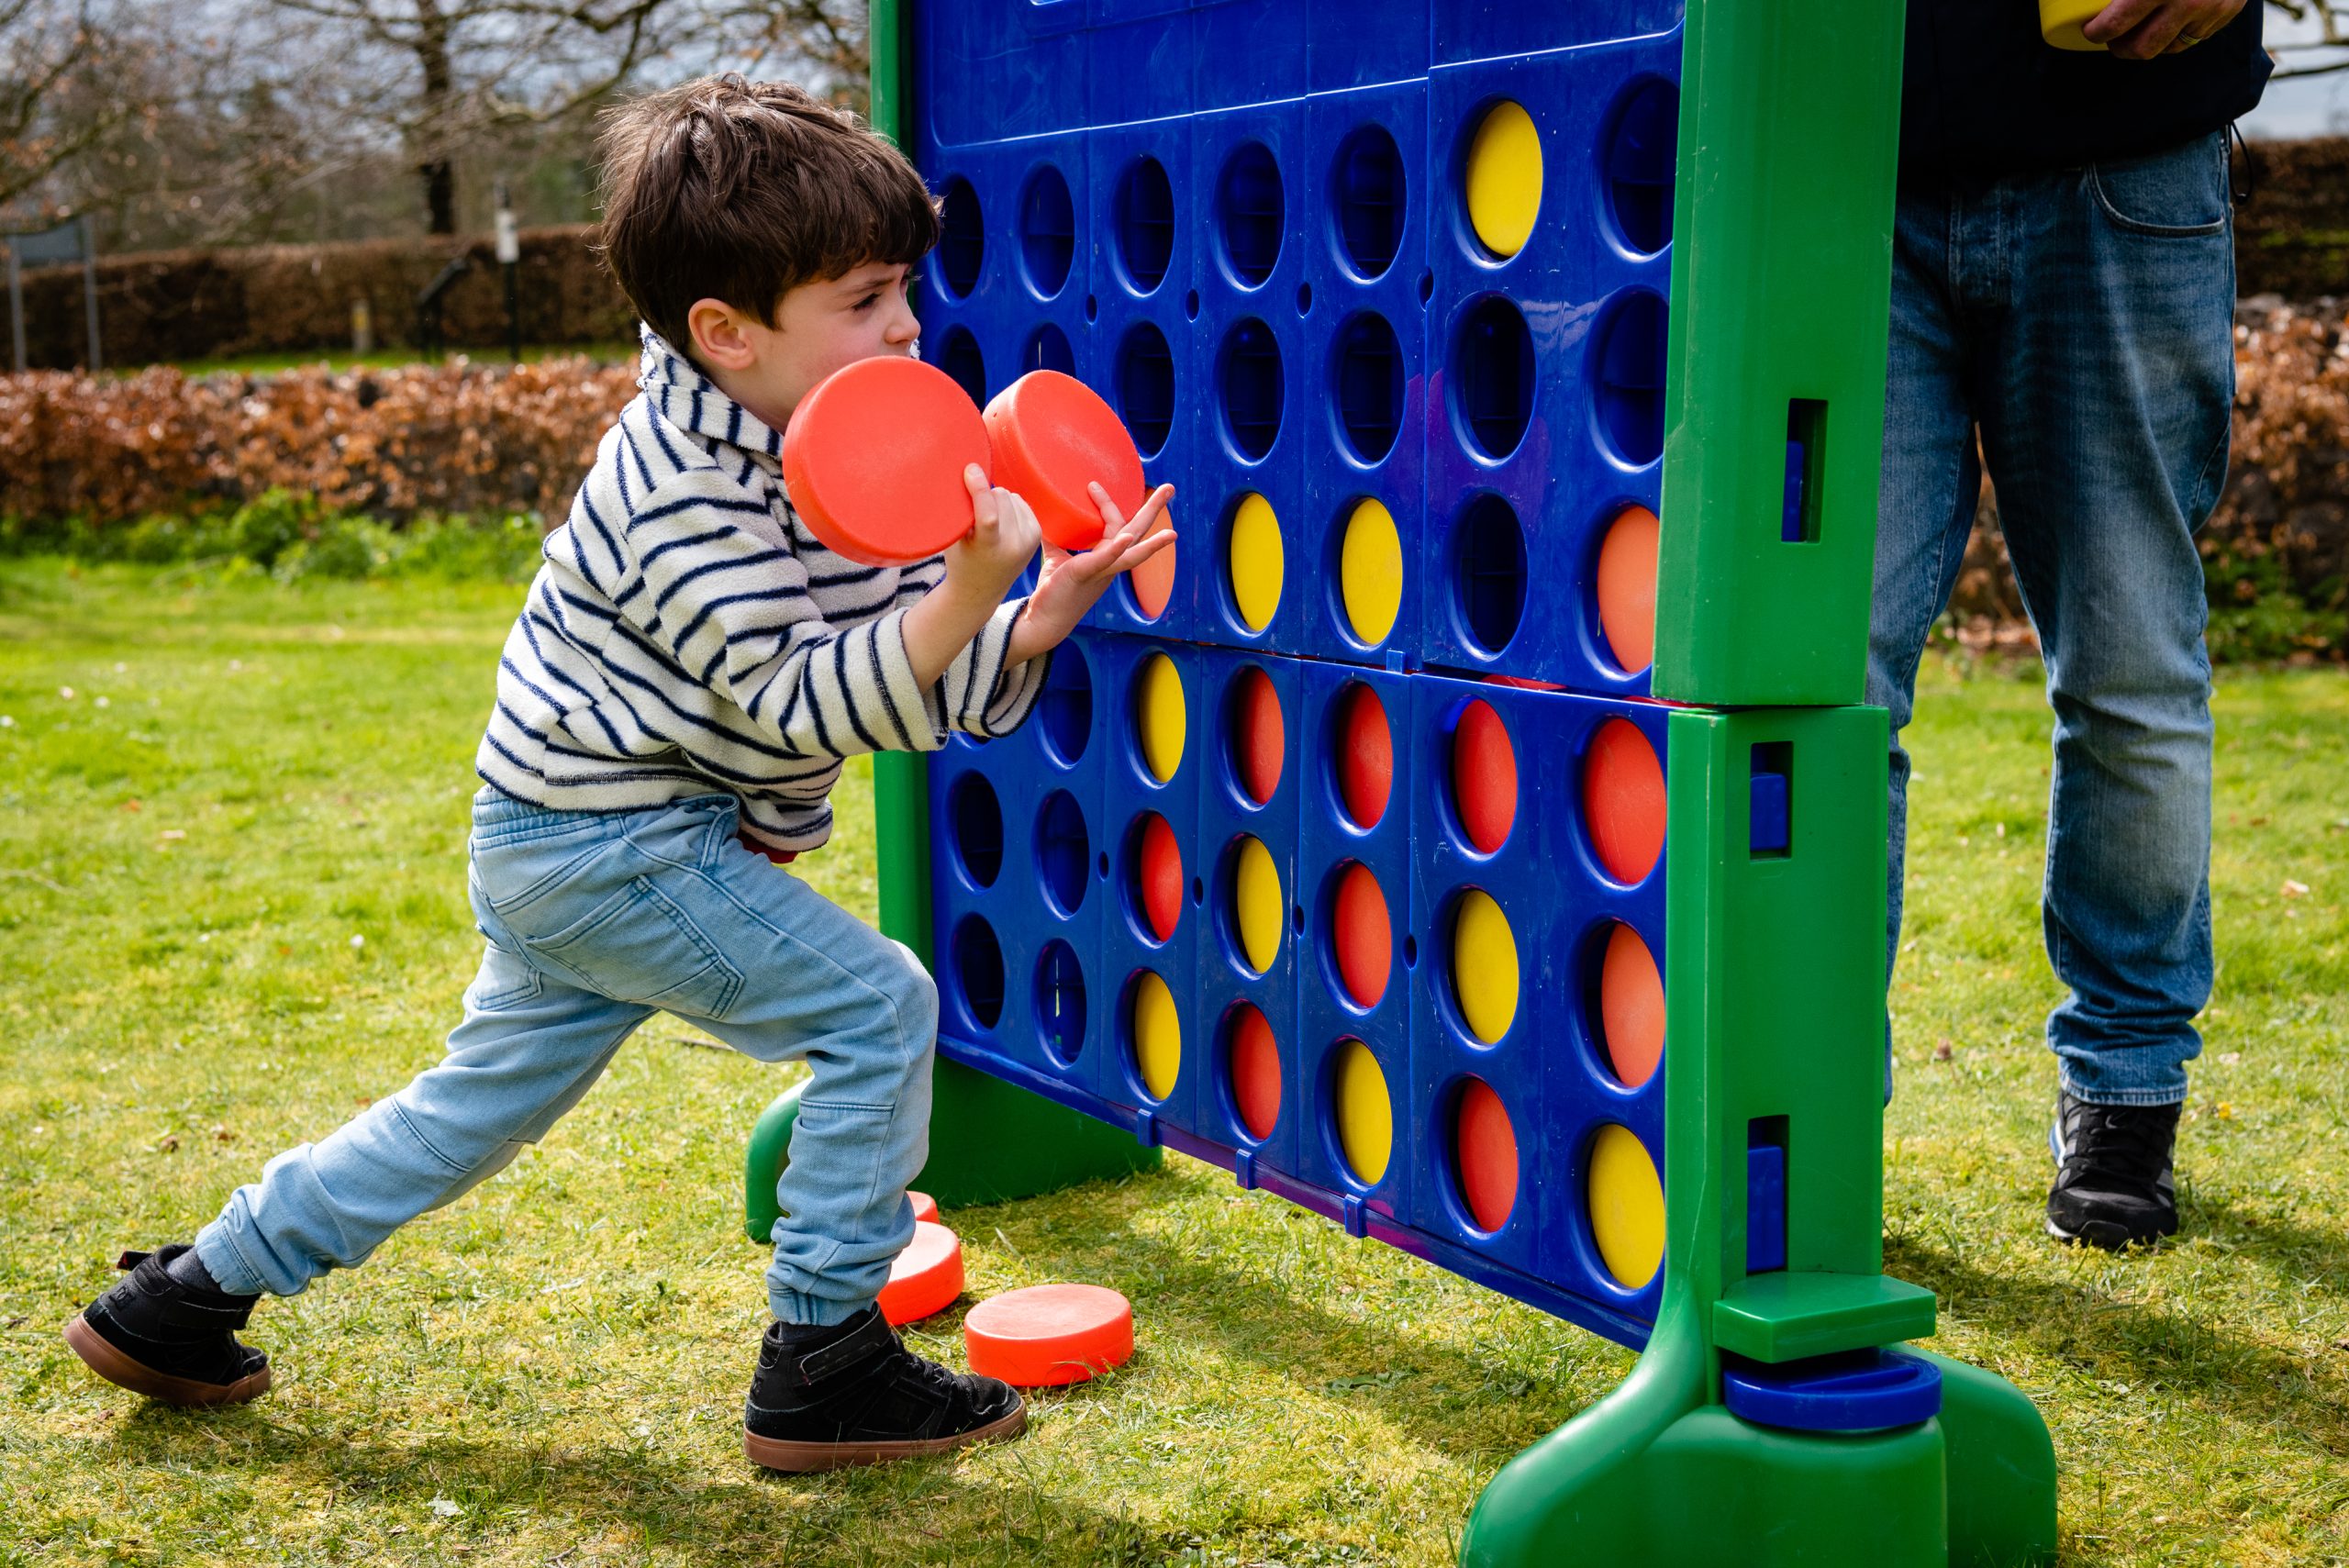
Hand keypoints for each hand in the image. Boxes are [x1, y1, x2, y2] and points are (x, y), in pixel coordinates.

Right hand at [942, 463, 1042, 608]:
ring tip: (986, 519)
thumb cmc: (960, 560)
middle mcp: (1014, 545)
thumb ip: (960, 509)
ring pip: (1010, 496)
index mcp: (988, 548)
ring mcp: (1029, 540)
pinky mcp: (1037, 533)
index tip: (970, 469)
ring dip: (996, 499)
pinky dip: (1007, 504)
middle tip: (972, 510)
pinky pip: (1020, 501)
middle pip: (999, 496)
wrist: (981, 589)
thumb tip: (971, 468)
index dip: (978, 488)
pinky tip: (1000, 520)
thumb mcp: (953, 538)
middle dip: (984, 495)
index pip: (988, 513)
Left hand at [1006, 481, 1176, 662]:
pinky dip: (1116, 550)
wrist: (1042, 620)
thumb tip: (1047, 512)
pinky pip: (1105, 562)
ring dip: (1153, 543)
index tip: (1094, 486)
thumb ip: (1057, 537)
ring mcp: (1101, 572)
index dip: (1108, 505)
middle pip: (1137, 534)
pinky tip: (1127, 539)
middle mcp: (1110, 564)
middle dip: (1153, 510)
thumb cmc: (1053, 591)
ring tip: (1172, 534)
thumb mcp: (1056, 557)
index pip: (1116, 526)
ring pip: (1132, 554)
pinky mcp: (1084, 575)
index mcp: (1106, 558)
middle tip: (1170, 488)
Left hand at [2082, 0, 2245, 57]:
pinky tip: (2167, 21)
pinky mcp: (2227, 13)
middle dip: (2120, 47)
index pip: (2116, 24)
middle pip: (2141, 48)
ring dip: (2149, 44)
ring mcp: (2210, 11)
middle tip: (2112, 37)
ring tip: (2137, 31)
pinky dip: (2177, 35)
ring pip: (2168, 48)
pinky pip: (2194, 38)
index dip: (2097, 31)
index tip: (2091, 28)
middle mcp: (2186, 2)